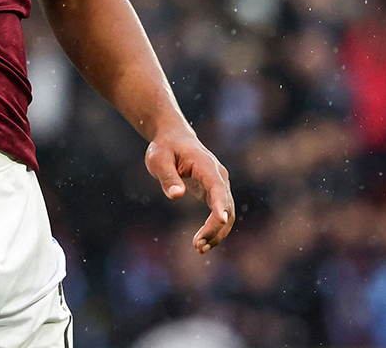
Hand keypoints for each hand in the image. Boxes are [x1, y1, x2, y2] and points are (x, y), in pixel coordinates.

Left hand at [145, 130, 234, 252]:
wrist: (173, 138)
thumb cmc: (165, 147)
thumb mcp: (158, 159)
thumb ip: (167, 177)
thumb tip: (176, 195)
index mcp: (206, 165)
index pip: (218, 187)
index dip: (220, 204)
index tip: (221, 220)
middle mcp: (218, 175)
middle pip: (225, 206)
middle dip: (215, 228)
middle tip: (197, 245)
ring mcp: (219, 185)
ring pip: (227, 213)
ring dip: (216, 233)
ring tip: (199, 248)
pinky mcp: (214, 192)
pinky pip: (220, 214)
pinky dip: (214, 229)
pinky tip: (202, 243)